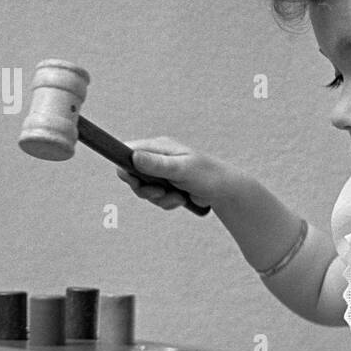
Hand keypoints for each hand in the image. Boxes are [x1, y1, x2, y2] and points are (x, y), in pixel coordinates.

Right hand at [116, 137, 233, 210]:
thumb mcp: (181, 169)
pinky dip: (167, 202)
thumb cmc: (207, 174)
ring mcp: (161, 173)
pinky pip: (156, 199)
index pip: (128, 151)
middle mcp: (157, 158)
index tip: (134, 180)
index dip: (125, 166)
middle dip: (145, 189)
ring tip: (178, 196)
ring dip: (159, 198)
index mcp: (159, 147)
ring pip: (144, 190)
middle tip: (160, 192)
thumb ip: (157, 164)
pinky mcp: (167, 186)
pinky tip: (182, 199)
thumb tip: (133, 157)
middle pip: (132, 175)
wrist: (225, 191)